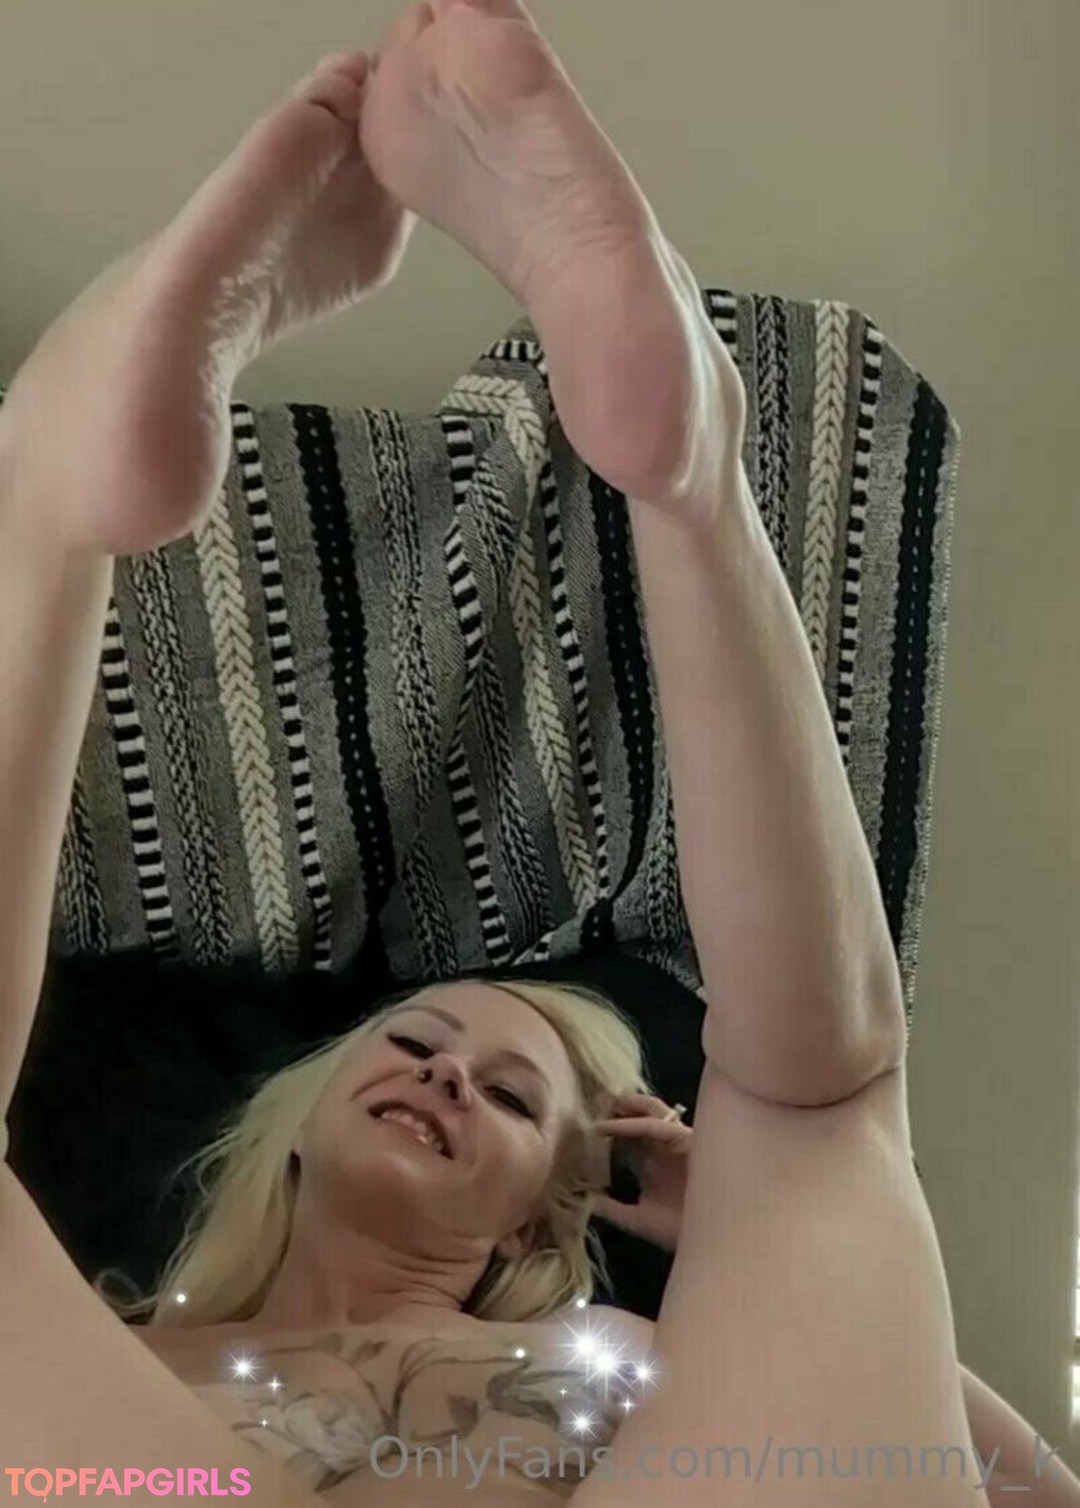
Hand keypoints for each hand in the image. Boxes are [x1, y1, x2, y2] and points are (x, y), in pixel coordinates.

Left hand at [591, 1092, 691, 1252]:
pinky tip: (607, 1127)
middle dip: (614, 1112)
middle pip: (636, 1121)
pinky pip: (655, 1126)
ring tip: (598, 1105)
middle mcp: (663, 1150)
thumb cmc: (682, 1232)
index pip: (624, 1143)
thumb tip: (582, 1200)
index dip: (603, 1134)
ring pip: (649, 1112)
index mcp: (652, 1167)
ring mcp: (675, 1143)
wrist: (714, 1241)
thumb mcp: (637, 1220)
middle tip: (586, 1106)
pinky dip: (630, 1124)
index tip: (576, 1130)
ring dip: (624, 1107)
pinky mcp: (687, 1140)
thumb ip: (611, 1209)